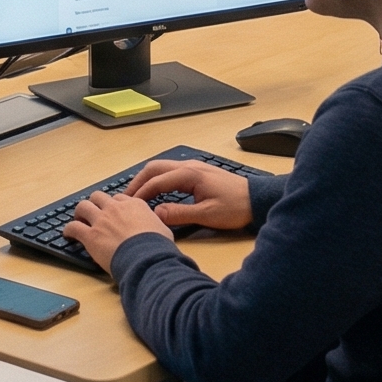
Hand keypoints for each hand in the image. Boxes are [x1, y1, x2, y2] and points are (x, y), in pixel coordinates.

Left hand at [63, 190, 173, 264]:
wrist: (147, 258)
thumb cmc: (158, 246)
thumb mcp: (163, 229)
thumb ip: (154, 223)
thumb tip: (155, 226)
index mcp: (134, 205)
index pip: (120, 198)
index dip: (114, 205)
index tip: (113, 211)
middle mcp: (116, 208)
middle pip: (99, 197)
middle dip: (95, 203)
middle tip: (94, 213)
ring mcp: (101, 220)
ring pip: (83, 206)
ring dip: (80, 212)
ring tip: (79, 220)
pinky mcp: (90, 235)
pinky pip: (73, 227)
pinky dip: (69, 230)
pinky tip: (68, 235)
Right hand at [125, 160, 254, 231]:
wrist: (256, 199)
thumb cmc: (235, 207)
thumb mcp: (206, 215)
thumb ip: (179, 214)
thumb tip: (155, 215)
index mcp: (189, 174)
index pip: (156, 182)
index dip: (140, 194)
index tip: (128, 205)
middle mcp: (189, 166)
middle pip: (154, 168)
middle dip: (138, 182)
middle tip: (125, 198)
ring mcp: (193, 167)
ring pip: (162, 168)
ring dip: (147, 179)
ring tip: (137, 194)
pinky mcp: (197, 172)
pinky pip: (170, 171)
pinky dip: (158, 179)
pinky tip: (156, 191)